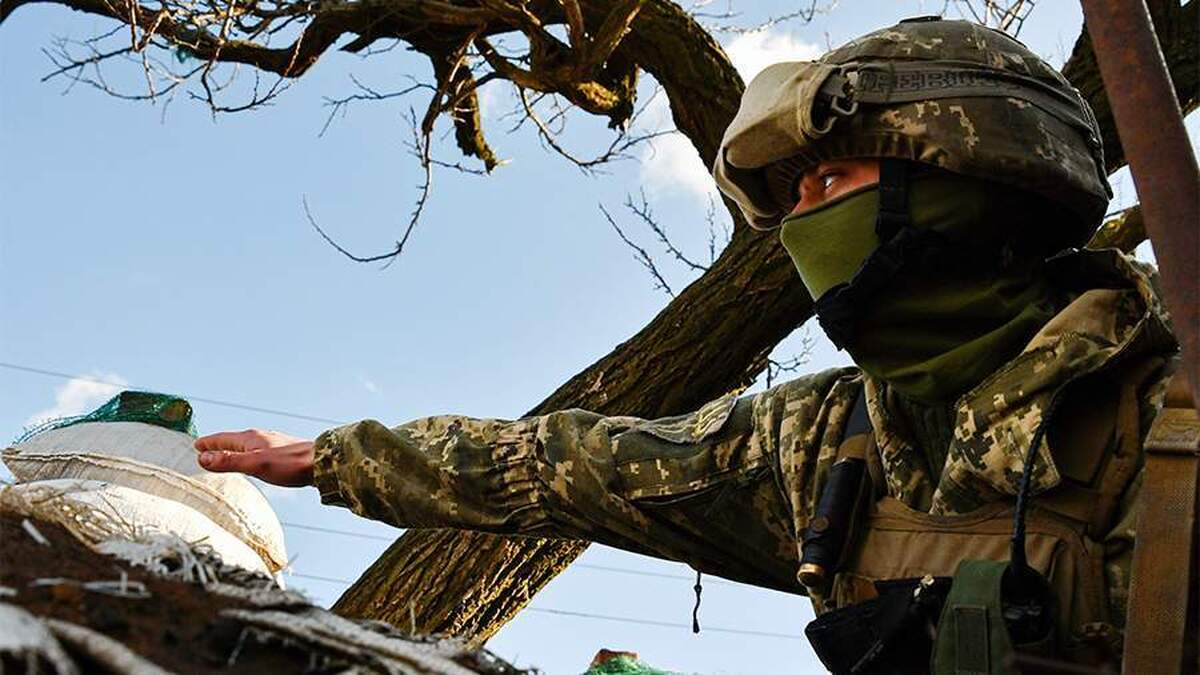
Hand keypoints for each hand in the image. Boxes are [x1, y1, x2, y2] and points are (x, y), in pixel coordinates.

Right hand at [194, 429, 314, 486]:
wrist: (322, 463)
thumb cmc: (289, 464)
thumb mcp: (255, 465)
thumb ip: (229, 462)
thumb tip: (202, 458)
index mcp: (250, 438)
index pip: (223, 439)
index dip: (209, 443)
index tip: (196, 445)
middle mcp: (261, 437)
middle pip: (234, 440)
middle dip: (219, 444)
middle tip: (206, 448)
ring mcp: (273, 443)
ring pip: (247, 445)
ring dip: (234, 449)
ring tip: (227, 454)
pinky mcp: (283, 451)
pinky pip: (258, 451)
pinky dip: (248, 454)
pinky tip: (255, 460)